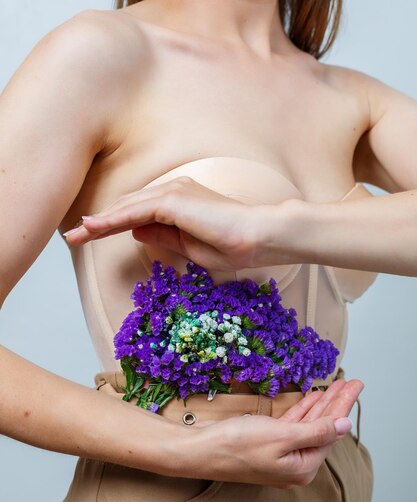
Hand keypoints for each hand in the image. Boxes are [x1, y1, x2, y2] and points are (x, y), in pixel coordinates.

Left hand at [63, 176, 264, 269]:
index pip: (138, 213)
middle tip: (71, 238)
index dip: (111, 225)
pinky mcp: (175, 199)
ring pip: (127, 207)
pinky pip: (136, 211)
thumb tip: (135, 230)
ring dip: (100, 222)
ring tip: (74, 236)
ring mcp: (174, 192)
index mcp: (180, 203)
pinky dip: (113, 220)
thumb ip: (163, 236)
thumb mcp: (190, 246)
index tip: (89, 238)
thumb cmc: (234, 245)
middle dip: (98, 223)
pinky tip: (94, 228)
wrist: (260, 236)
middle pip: (127, 207)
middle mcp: (174, 191)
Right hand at [170, 378, 362, 487]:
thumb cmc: (236, 445)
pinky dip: (302, 411)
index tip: (355, 386)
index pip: (331, 432)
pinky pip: (292, 426)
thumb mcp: (282, 436)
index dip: (343, 406)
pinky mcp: (266, 445)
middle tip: (352, 382)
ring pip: (307, 425)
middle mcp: (294, 463)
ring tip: (336, 386)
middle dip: (337, 403)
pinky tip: (311, 398)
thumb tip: (345, 426)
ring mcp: (280, 455)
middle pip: (322, 428)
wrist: (200, 450)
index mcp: (302, 467)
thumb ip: (316, 431)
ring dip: (321, 404)